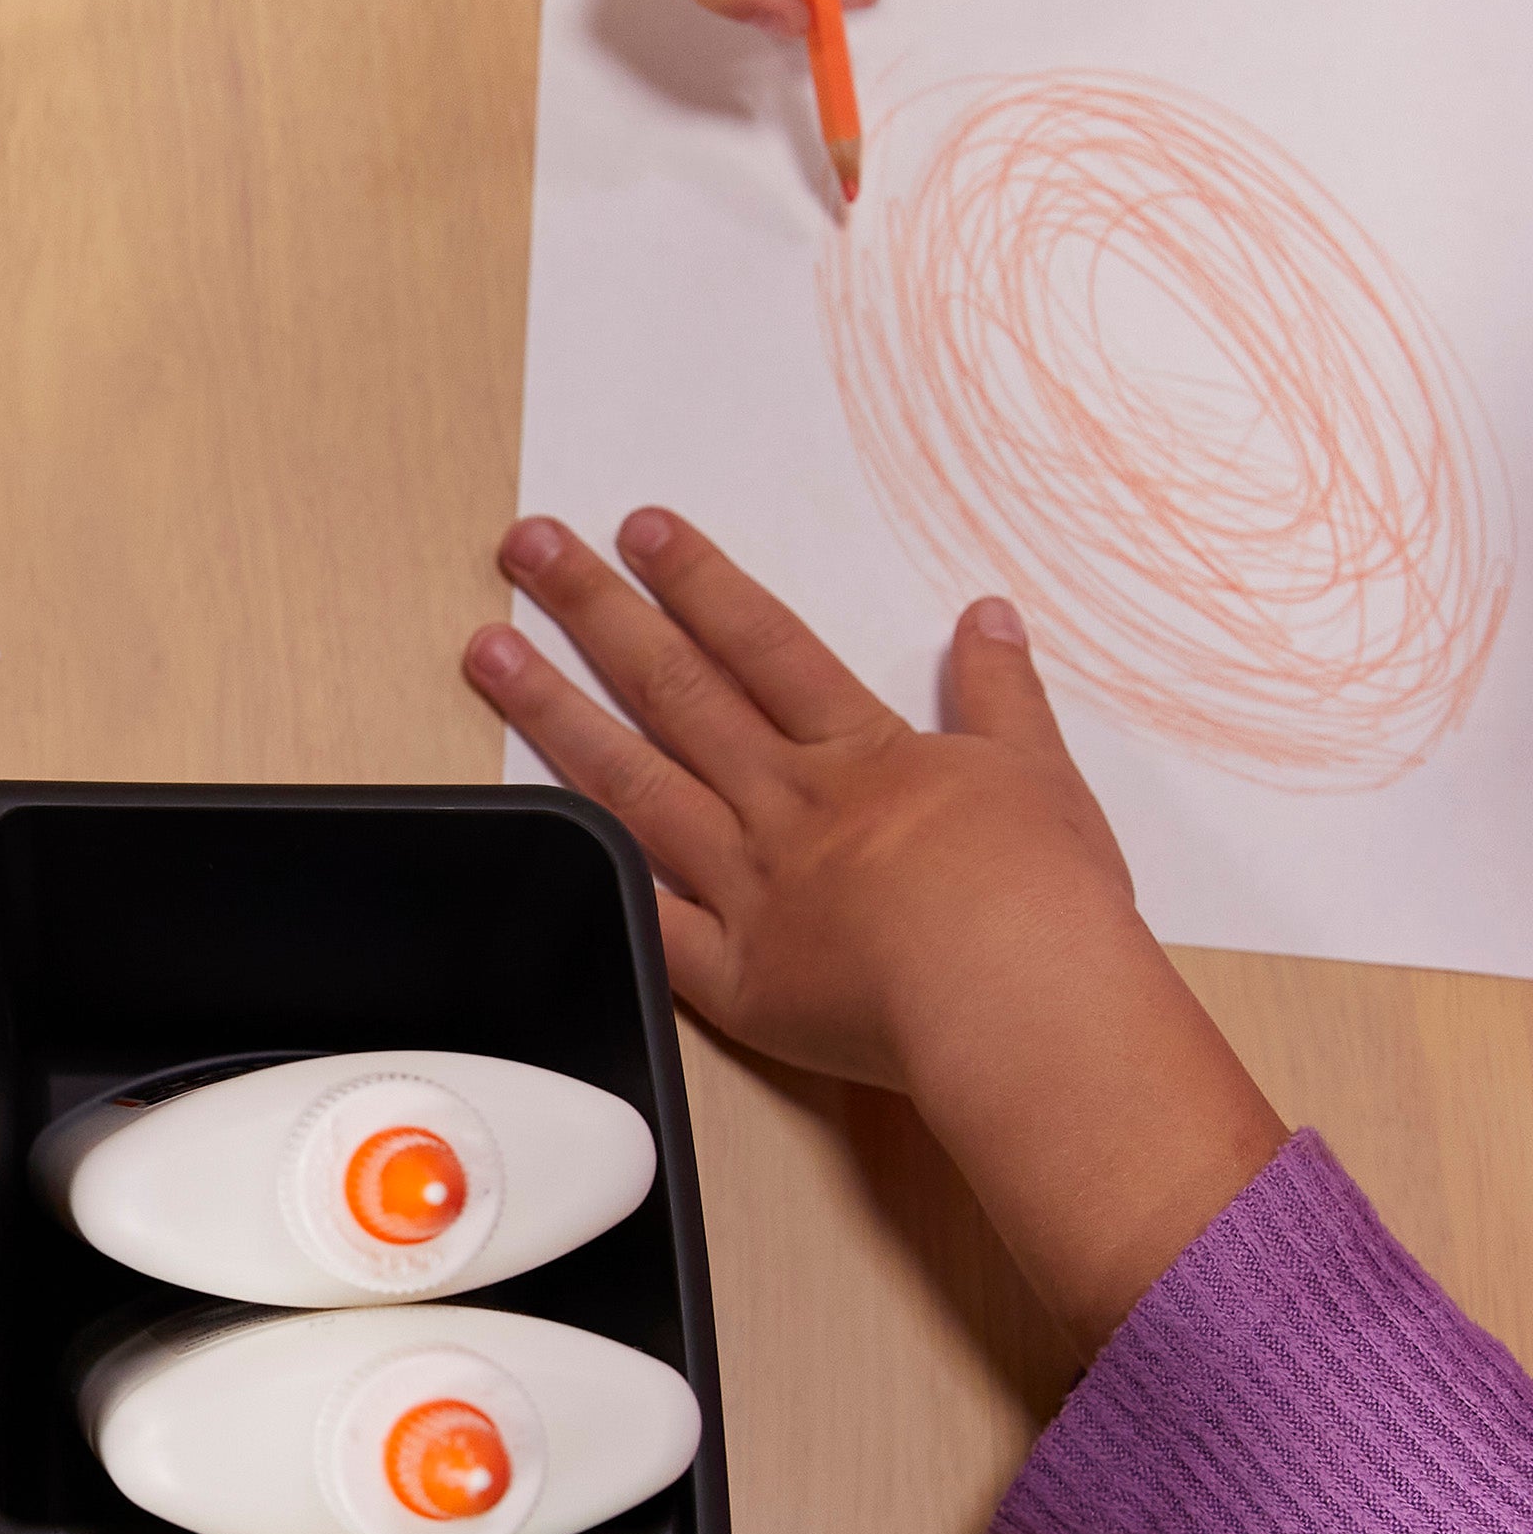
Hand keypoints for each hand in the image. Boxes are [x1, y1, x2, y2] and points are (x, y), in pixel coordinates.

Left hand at [470, 507, 1284, 1348]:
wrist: (1018, 1004)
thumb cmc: (1042, 903)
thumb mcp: (1041, 774)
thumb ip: (1003, 695)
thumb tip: (988, 619)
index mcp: (860, 757)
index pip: (762, 642)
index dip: (698, 579)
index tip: (641, 529)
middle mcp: (788, 807)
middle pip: (675, 689)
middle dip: (596, 610)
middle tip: (530, 548)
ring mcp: (749, 888)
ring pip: (632, 782)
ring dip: (555, 711)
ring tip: (490, 654)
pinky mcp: (734, 978)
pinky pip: (645, 918)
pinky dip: (592, 872)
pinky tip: (532, 824)